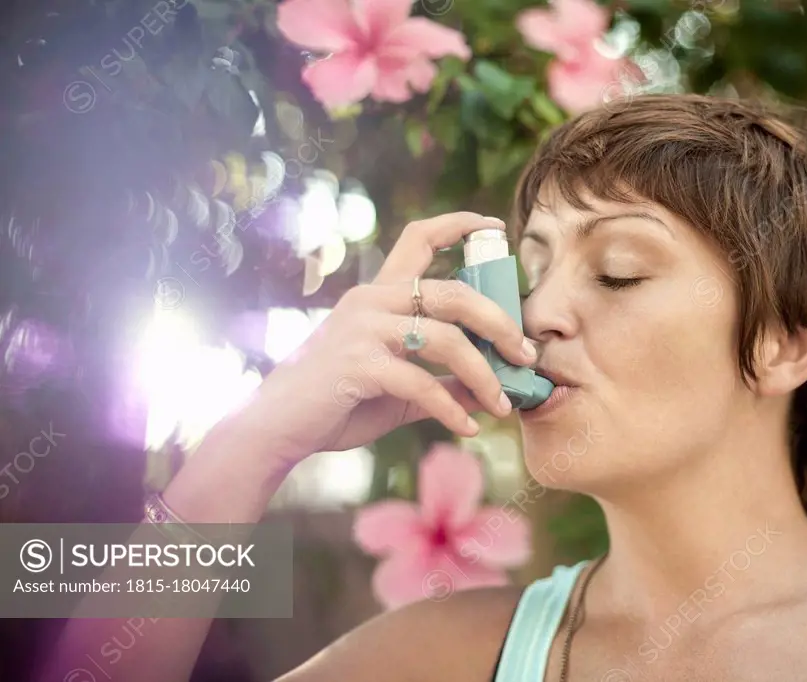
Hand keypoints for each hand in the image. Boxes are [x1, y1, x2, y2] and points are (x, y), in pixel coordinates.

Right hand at [240, 212, 536, 469]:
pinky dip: (451, 409)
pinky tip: (467, 429)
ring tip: (503, 405)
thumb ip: (442, 384)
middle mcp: (371, 300)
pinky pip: (421, 382)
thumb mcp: (399, 389)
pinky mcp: (357, 364)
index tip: (495, 227)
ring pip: (446, 339)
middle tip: (526, 353)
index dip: (459, 224)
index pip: (419, 237)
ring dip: (484, 375)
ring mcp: (363, 329)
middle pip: (454, 293)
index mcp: (379, 294)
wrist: (278, 427)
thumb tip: (492, 393)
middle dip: (500, 322)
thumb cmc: (338, 403)